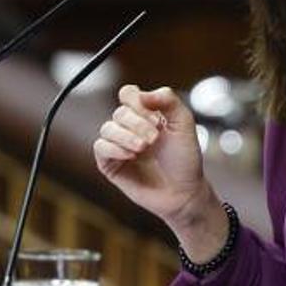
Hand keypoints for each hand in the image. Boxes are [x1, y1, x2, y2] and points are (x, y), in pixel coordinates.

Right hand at [93, 85, 222, 254]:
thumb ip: (168, 100)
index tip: (156, 117)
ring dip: (126, 136)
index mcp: (146, 114)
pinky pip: (100, 147)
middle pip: (120, 112)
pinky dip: (114, 148)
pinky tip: (131, 155)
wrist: (184, 191)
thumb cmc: (185, 158)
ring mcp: (119, 146)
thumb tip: (141, 94)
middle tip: (154, 139)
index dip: (138, 101)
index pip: (128, 94)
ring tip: (143, 148)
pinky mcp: (110, 164)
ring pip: (107, 128)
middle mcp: (130, 128)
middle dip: (137, 123)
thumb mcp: (184, 123)